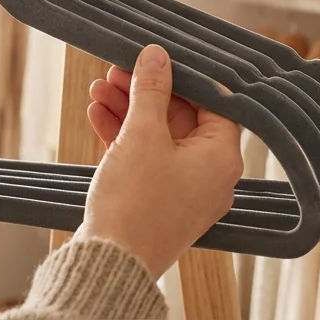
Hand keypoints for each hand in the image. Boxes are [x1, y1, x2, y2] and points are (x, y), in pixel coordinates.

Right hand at [79, 45, 241, 276]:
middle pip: (182, 116)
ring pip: (158, 136)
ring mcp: (184, 188)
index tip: (158, 56)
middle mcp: (210, 173)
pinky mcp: (158, 199)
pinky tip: (98, 114)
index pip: (213, 101)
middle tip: (117, 70)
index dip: (183, 75)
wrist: (109, 264)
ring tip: (99, 88)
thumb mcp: (142, 135)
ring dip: (129, 110)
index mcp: (222, 156)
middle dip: (145, 91)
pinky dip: (124, 136)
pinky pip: (146, 158)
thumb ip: (151, 90)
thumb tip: (157, 56)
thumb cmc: (135, 204)